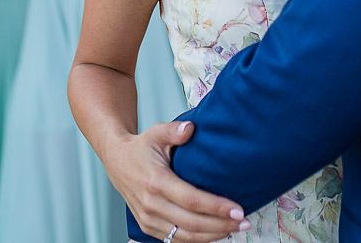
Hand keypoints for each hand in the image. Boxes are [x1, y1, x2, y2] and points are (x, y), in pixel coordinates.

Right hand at [106, 121, 248, 242]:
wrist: (117, 162)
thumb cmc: (141, 148)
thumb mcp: (156, 132)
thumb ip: (174, 131)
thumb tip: (190, 129)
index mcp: (156, 182)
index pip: (192, 201)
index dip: (217, 207)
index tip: (238, 208)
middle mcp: (151, 205)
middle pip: (192, 223)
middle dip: (221, 224)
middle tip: (243, 221)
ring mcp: (148, 219)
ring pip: (185, 236)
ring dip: (212, 235)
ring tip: (234, 228)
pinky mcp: (148, 227)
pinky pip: (175, 240)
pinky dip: (197, 240)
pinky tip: (214, 234)